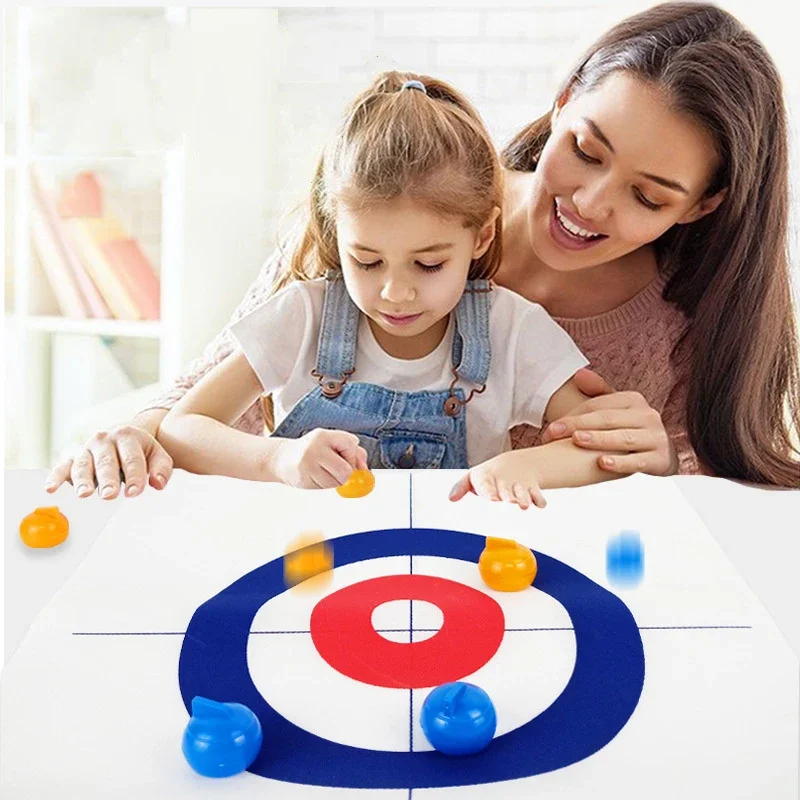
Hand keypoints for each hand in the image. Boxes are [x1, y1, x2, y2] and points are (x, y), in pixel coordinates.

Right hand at [45, 425, 173, 498]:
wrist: (123, 435)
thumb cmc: (140, 450)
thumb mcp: (157, 455)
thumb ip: (161, 469)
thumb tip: (158, 483)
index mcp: (127, 436)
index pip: (132, 459)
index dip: (134, 476)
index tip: (134, 492)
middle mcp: (104, 440)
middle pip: (106, 462)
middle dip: (108, 479)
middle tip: (109, 495)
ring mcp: (86, 448)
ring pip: (83, 465)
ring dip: (83, 480)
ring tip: (84, 494)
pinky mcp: (72, 458)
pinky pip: (62, 467)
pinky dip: (55, 477)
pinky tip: (52, 489)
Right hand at [272, 429, 368, 489]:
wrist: (282, 459)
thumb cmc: (312, 450)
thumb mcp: (331, 443)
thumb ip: (352, 451)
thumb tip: (364, 468)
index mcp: (324, 435)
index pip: (351, 444)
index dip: (352, 454)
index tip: (345, 456)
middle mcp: (314, 447)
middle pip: (346, 469)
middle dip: (346, 473)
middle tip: (335, 468)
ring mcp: (307, 464)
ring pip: (337, 482)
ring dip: (335, 481)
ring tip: (323, 472)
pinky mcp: (303, 479)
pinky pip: (326, 488)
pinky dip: (325, 486)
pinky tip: (315, 477)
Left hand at [448, 451, 546, 509]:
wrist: (514, 465)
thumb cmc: (489, 477)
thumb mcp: (473, 478)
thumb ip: (461, 487)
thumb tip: (450, 498)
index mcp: (486, 478)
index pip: (486, 485)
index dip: (489, 492)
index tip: (492, 499)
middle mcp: (503, 482)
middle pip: (506, 491)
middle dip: (507, 497)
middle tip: (509, 502)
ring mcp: (518, 484)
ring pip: (522, 492)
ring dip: (523, 498)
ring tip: (523, 505)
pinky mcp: (532, 488)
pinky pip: (537, 494)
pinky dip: (539, 499)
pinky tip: (540, 504)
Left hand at [540, 369, 677, 475]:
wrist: (662, 454)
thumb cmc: (630, 429)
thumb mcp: (616, 409)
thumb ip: (597, 392)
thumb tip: (579, 374)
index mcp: (634, 400)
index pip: (598, 405)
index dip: (572, 415)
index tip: (550, 428)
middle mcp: (647, 415)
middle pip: (607, 419)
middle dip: (577, 426)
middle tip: (553, 434)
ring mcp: (656, 437)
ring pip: (623, 438)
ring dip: (598, 439)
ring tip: (577, 440)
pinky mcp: (660, 459)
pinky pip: (638, 461)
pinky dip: (620, 462)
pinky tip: (602, 463)